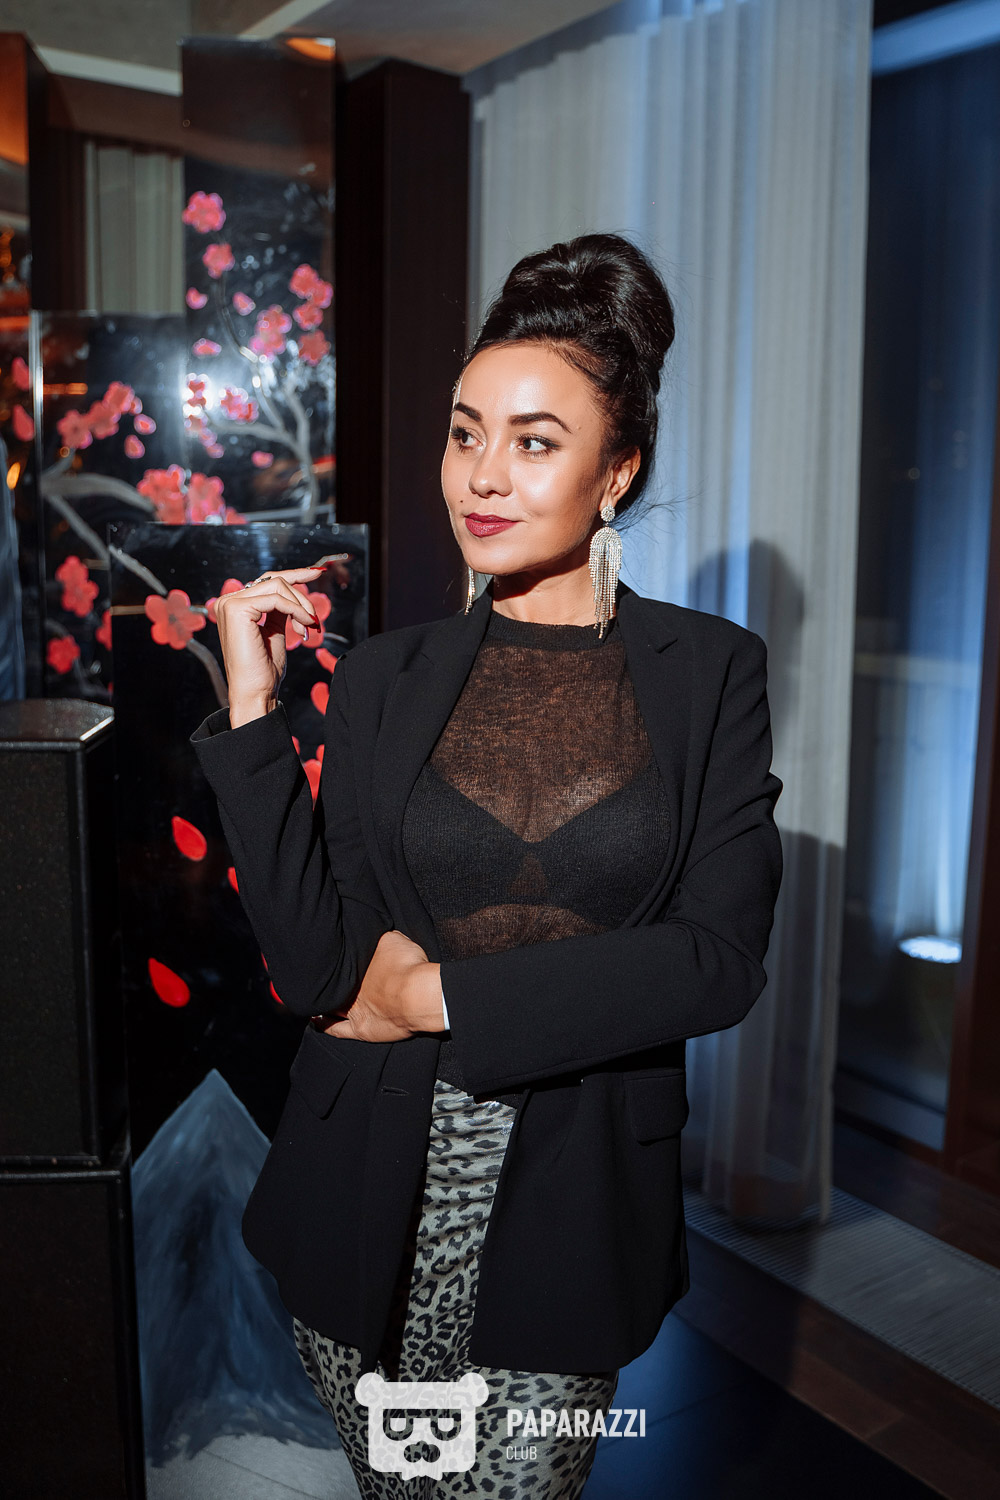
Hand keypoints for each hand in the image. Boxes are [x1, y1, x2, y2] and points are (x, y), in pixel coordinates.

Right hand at [215, 565, 325, 723]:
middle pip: (275, 581)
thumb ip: (278, 610)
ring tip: (308, 628)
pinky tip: (304, 626)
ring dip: (301, 607)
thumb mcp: (274, 631)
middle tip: (314, 622)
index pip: (267, 581)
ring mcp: (230, 603)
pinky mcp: (237, 609)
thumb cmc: (264, 668)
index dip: (294, 574)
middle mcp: (228, 601)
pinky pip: (278, 599)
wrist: (255, 691)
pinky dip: (296, 611)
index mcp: (234, 605)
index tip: (316, 572)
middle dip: (302, 599)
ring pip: (279, 587)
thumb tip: (293, 592)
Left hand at [316, 930, 443, 1041]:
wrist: (418, 995)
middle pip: (330, 982)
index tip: (326, 956)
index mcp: (354, 964)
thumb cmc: (407, 966)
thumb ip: (379, 936)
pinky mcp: (361, 1028)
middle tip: (318, 975)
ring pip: (329, 1005)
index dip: (330, 958)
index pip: (336, 960)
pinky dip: (325, 1025)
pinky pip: (337, 1029)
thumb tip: (372, 932)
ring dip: (323, 1001)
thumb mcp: (394, 939)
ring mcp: (352, 1009)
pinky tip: (317, 1022)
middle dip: (325, 979)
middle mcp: (349, 987)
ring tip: (316, 996)